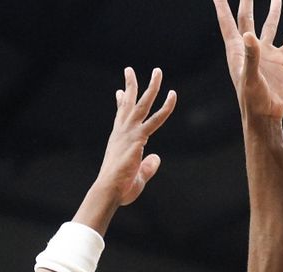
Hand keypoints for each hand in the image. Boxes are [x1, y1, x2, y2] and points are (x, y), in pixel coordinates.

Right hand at [93, 67, 176, 206]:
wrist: (109, 190)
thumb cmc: (119, 188)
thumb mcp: (137, 176)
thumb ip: (148, 166)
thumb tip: (156, 158)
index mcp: (119, 140)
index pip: (120, 116)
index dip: (121, 102)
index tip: (120, 91)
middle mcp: (123, 132)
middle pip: (129, 104)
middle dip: (132, 85)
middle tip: (129, 69)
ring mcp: (130, 134)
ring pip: (143, 105)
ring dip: (152, 87)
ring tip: (158, 71)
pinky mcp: (138, 139)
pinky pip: (156, 119)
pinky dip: (165, 108)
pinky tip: (173, 96)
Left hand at [213, 0, 282, 120]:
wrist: (266, 115)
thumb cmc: (252, 100)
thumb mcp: (250, 77)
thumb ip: (250, 56)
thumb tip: (249, 34)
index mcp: (237, 51)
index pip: (228, 24)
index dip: (222, 8)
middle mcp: (251, 49)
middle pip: (247, 19)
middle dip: (247, 2)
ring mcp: (266, 54)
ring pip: (270, 26)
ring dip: (273, 11)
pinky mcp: (280, 61)